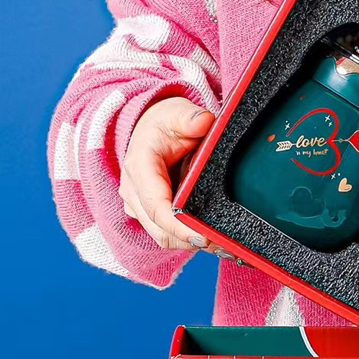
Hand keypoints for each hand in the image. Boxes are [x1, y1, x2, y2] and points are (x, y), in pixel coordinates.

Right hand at [120, 97, 215, 250]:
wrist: (153, 131)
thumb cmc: (166, 123)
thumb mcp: (177, 112)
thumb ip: (190, 117)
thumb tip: (203, 122)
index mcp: (139, 168)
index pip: (156, 207)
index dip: (179, 227)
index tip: (204, 237)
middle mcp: (134, 192)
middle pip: (161, 230)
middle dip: (191, 240)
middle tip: (225, 245)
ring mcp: (139, 207)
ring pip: (165, 238)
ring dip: (192, 245)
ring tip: (225, 246)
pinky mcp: (150, 216)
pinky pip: (169, 236)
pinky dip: (191, 241)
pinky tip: (216, 242)